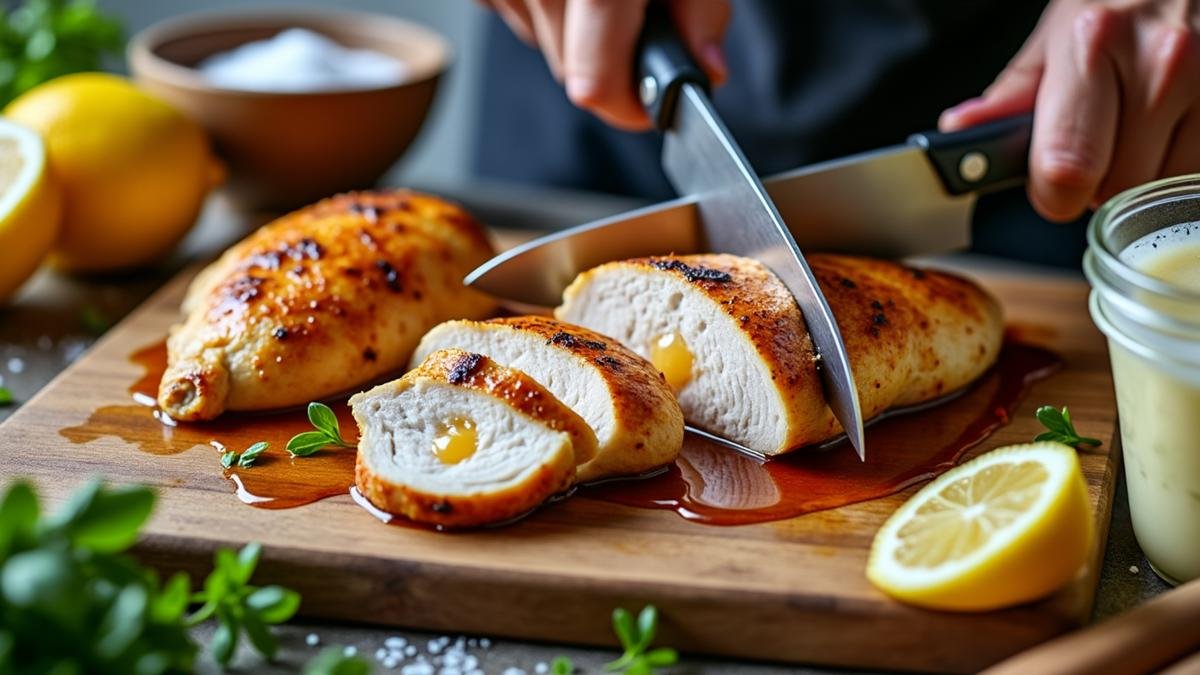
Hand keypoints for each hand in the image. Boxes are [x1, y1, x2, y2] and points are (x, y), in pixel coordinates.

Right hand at [480, 0, 729, 129]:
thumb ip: (701, 11)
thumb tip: (707, 71)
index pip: (596, 86)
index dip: (630, 108)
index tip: (653, 106)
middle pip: (574, 77)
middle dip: (612, 64)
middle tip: (637, 18)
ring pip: (548, 52)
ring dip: (579, 37)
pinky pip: (522, 21)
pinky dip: (549, 13)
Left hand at [939, 0, 1199, 221]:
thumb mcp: (1056, 34)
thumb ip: (1012, 96)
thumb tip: (959, 132)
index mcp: (1092, 46)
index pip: (1066, 167)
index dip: (1053, 195)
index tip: (1052, 189)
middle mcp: (1160, 64)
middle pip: (1118, 189)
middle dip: (1100, 183)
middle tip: (1101, 145)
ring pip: (1165, 187)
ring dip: (1147, 173)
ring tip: (1142, 128)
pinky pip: (1199, 171)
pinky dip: (1182, 160)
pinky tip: (1173, 125)